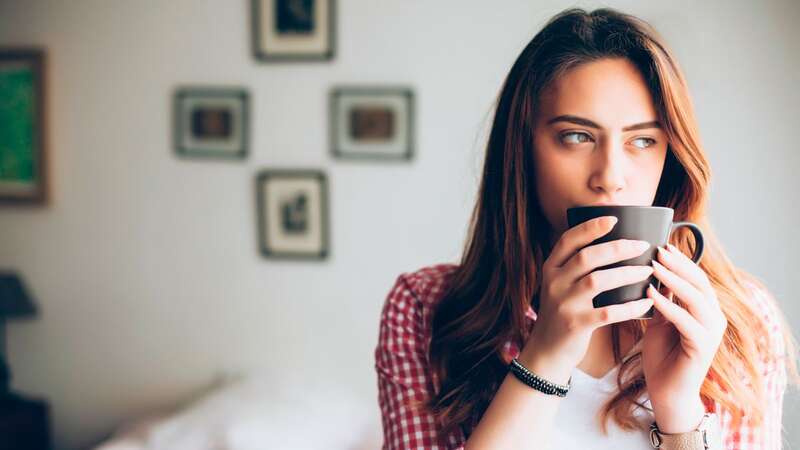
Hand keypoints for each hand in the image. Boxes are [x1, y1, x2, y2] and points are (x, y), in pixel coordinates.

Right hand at [518, 216, 654, 383]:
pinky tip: (646, 302)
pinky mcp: (576, 325)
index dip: (590, 228)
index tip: (613, 219)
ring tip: (647, 270)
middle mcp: (554, 283)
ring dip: (626, 274)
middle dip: (617, 248)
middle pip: (586, 257)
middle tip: (641, 244)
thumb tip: (614, 245)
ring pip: (597, 281)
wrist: (546, 350)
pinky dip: (629, 307)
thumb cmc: (562, 313)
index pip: (568, 240)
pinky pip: (607, 313)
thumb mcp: (560, 286)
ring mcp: (563, 304)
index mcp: (550, 269)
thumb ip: (576, 267)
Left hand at [642, 243, 727, 432]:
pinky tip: (650, 294)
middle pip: (699, 283)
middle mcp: (713, 318)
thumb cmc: (661, 356)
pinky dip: (668, 306)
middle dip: (678, 265)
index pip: (696, 278)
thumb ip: (661, 298)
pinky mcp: (703, 347)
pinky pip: (685, 321)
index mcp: (705, 310)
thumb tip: (650, 270)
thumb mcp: (659, 320)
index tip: (662, 244)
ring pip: (695, 299)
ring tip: (653, 266)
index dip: (681, 260)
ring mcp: (711, 332)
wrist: (665, 392)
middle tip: (658, 249)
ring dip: (673, 281)